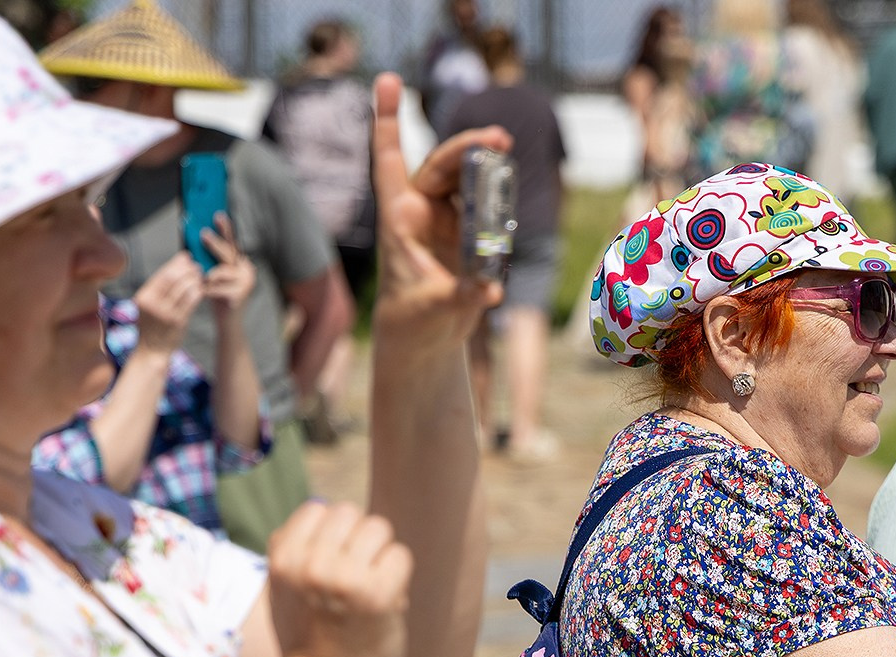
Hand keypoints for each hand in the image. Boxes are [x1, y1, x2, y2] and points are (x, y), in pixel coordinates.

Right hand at [132, 253, 204, 355]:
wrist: (152, 352)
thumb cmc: (153, 327)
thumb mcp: (149, 306)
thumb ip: (159, 289)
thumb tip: (176, 266)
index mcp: (143, 297)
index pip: (162, 274)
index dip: (176, 263)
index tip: (186, 256)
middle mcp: (153, 304)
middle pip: (173, 278)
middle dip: (187, 269)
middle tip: (197, 265)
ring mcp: (165, 313)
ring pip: (184, 288)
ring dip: (195, 279)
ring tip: (201, 276)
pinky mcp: (178, 322)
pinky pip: (191, 301)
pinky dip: (198, 292)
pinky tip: (202, 289)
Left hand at [200, 214, 255, 311]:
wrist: (228, 322)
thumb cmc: (217, 295)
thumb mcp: (213, 274)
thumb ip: (208, 259)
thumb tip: (195, 238)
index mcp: (240, 262)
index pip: (232, 243)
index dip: (225, 229)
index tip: (218, 215)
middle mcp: (246, 270)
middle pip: (227, 253)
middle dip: (214, 243)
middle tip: (203, 234)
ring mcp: (245, 283)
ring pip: (220, 272)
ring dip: (207, 276)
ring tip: (201, 280)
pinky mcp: (239, 296)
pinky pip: (217, 288)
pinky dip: (207, 290)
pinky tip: (204, 293)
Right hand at [265, 500, 412, 656]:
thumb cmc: (309, 639)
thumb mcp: (282, 590)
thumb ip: (295, 549)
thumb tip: (321, 507)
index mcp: (282, 558)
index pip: (319, 509)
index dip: (332, 536)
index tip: (331, 569)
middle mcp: (310, 563)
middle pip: (352, 514)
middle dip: (360, 542)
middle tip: (355, 581)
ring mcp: (344, 577)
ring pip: (379, 528)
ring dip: (381, 556)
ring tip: (369, 590)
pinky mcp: (377, 594)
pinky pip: (400, 555)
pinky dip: (399, 577)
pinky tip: (387, 603)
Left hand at [369, 72, 510, 349]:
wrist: (423, 338)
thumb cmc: (416, 322)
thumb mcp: (435, 312)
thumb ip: (461, 298)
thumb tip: (490, 289)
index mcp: (400, 221)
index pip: (389, 161)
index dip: (386, 120)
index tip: (387, 80)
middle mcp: (419, 211)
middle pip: (440, 164)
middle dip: (467, 145)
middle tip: (500, 139)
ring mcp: (443, 218)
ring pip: (463, 175)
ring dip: (484, 159)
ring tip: (505, 146)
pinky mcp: (464, 229)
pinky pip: (482, 197)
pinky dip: (497, 187)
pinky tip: (509, 176)